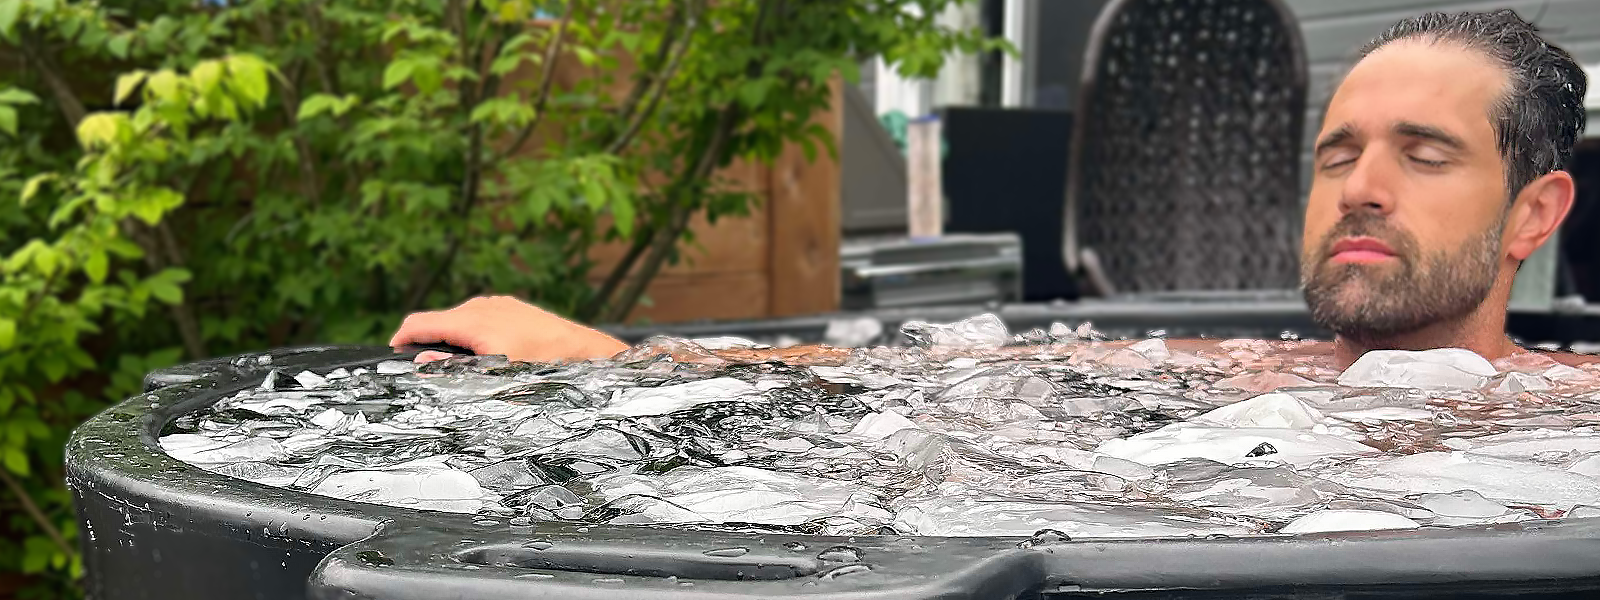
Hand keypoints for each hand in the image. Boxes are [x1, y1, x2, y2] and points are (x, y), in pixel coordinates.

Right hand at [390, 295, 628, 362]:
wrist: (582, 352)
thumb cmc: (542, 366)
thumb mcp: (495, 375)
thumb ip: (454, 368)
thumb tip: (422, 357)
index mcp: (471, 320)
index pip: (418, 323)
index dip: (399, 340)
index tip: (392, 356)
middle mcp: (481, 306)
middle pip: (438, 321)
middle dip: (427, 343)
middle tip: (426, 369)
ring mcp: (497, 304)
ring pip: (459, 320)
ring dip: (452, 340)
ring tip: (459, 366)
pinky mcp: (511, 308)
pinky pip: (480, 318)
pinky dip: (472, 334)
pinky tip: (486, 354)